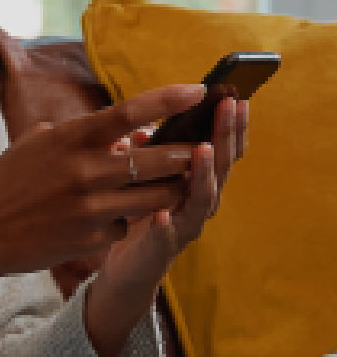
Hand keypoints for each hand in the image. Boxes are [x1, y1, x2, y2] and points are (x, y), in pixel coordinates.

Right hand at [0, 84, 204, 282]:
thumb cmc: (6, 181)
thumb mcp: (35, 145)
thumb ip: (75, 135)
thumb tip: (116, 134)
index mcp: (69, 138)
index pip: (128, 112)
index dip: (168, 99)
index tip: (197, 89)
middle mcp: (85, 170)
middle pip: (157, 158)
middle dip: (186, 152)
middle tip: (203, 146)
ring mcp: (91, 207)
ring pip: (155, 196)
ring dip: (170, 188)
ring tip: (178, 181)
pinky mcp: (93, 239)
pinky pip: (127, 225)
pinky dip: (126, 218)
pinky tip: (113, 216)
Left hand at [84, 97, 248, 355]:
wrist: (128, 267)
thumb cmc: (140, 209)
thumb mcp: (145, 174)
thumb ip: (148, 153)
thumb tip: (140, 129)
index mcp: (195, 179)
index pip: (220, 147)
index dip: (229, 124)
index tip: (235, 95)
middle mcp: (197, 201)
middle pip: (220, 166)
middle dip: (225, 135)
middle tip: (231, 106)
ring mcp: (183, 224)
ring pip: (200, 198)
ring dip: (204, 173)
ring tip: (204, 150)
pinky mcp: (161, 248)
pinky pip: (164, 235)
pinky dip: (164, 223)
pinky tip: (159, 212)